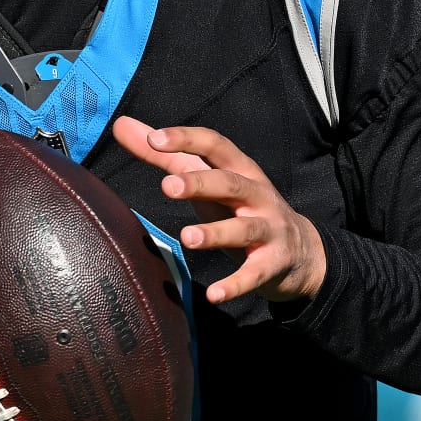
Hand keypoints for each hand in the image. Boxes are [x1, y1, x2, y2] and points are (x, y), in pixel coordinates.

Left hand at [112, 116, 326, 305]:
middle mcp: (256, 194)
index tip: (155, 139)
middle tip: (167, 187)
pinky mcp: (273, 263)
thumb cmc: (240, 207)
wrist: (299, 251)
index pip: (215, 145)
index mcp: (239, 169)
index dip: (186, 139)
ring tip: (188, 238)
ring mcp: (268, 228)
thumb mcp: (208, 180)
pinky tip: (214, 294)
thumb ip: (166, 156)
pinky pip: (255, 274)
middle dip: (201, 183)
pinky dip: (236, 284)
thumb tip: (121, 126)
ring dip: (216, 233)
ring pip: (243, 229)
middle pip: (230, 183)